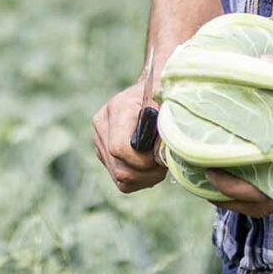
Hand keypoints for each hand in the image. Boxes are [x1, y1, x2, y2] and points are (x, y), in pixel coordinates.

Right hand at [91, 77, 165, 193]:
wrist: (155, 91)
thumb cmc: (167, 95)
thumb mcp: (172, 103)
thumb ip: (168, 125)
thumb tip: (162, 154)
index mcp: (118, 108)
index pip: (119, 148)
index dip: (143, 161)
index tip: (161, 157)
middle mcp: (103, 124)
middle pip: (120, 168)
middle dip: (148, 172)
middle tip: (166, 163)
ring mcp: (100, 140)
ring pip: (120, 178)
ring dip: (146, 177)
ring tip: (160, 164)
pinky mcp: (104, 154)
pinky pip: (121, 182)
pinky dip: (140, 180)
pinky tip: (152, 167)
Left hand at [200, 57, 272, 217]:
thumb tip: (260, 62)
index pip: (263, 192)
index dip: (231, 186)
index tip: (206, 171)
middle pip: (260, 207)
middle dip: (227, 199)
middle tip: (197, 181)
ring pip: (268, 202)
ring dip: (240, 196)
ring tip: (211, 178)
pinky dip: (255, 186)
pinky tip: (240, 167)